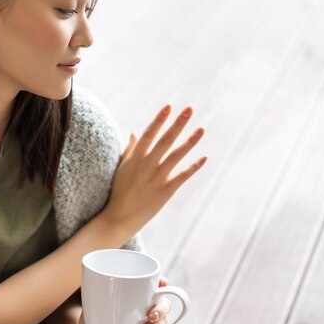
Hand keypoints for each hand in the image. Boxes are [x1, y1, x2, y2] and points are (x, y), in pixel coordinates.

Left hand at [75, 277, 170, 323]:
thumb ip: (99, 287)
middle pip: (165, 305)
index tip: (161, 282)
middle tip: (150, 315)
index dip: (162, 282)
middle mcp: (147, 309)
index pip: (157, 285)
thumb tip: (94, 278)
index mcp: (139, 294)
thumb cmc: (95, 311)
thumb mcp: (95, 297)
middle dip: (162, 309)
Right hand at [105, 104, 205, 232]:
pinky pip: (183, 176)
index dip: (159, 120)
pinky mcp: (166, 190)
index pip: (149, 134)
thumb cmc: (119, 190)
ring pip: (177, 155)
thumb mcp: (121, 167)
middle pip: (166, 140)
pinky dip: (194, 166)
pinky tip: (204, 157)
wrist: (119, 217)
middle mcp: (147, 165)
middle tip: (189, 109)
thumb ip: (130, 149)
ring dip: (190, 141)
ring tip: (202, 129)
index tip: (168, 106)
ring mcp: (157, 178)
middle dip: (178, 123)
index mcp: (134, 158)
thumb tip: (136, 132)